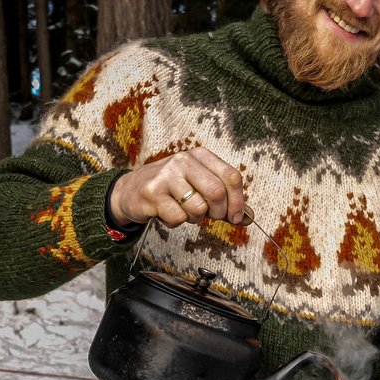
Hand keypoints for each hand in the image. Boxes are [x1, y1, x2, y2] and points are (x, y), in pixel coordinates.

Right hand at [108, 146, 245, 228]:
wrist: (131, 190)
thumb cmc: (171, 189)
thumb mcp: (199, 186)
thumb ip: (224, 200)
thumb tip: (248, 218)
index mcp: (200, 156)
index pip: (231, 177)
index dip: (238, 201)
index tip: (236, 217)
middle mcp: (184, 161)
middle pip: (217, 192)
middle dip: (218, 213)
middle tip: (210, 217)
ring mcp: (167, 176)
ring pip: (198, 208)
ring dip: (195, 218)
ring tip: (183, 211)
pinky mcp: (153, 193)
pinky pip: (178, 218)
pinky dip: (176, 222)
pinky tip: (167, 212)